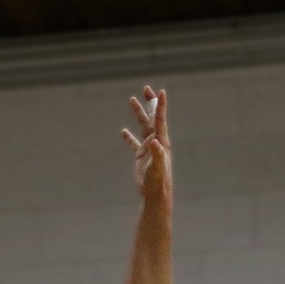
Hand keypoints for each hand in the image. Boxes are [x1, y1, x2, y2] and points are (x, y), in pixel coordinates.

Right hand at [119, 86, 170, 203]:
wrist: (155, 194)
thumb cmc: (158, 182)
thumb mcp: (157, 167)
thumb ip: (157, 154)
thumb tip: (154, 141)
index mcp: (161, 142)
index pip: (160, 120)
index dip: (160, 106)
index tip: (161, 92)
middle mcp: (156, 142)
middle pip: (152, 118)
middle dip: (150, 103)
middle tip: (147, 88)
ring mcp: (148, 148)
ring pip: (142, 126)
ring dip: (138, 113)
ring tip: (132, 100)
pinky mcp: (141, 157)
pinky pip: (134, 143)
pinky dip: (129, 137)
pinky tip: (123, 131)